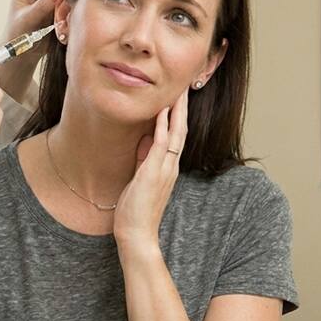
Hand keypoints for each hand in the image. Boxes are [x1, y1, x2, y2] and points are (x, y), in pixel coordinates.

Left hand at [113, 89, 188, 256]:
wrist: (137, 235)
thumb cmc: (136, 211)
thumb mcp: (139, 179)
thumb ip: (143, 160)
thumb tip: (144, 140)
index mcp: (168, 167)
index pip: (177, 136)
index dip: (178, 115)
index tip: (177, 96)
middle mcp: (170, 166)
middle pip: (181, 130)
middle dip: (182, 107)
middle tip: (184, 85)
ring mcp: (164, 169)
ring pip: (176, 133)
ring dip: (177, 111)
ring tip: (178, 90)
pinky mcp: (153, 173)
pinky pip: (161, 145)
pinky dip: (163, 127)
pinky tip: (162, 112)